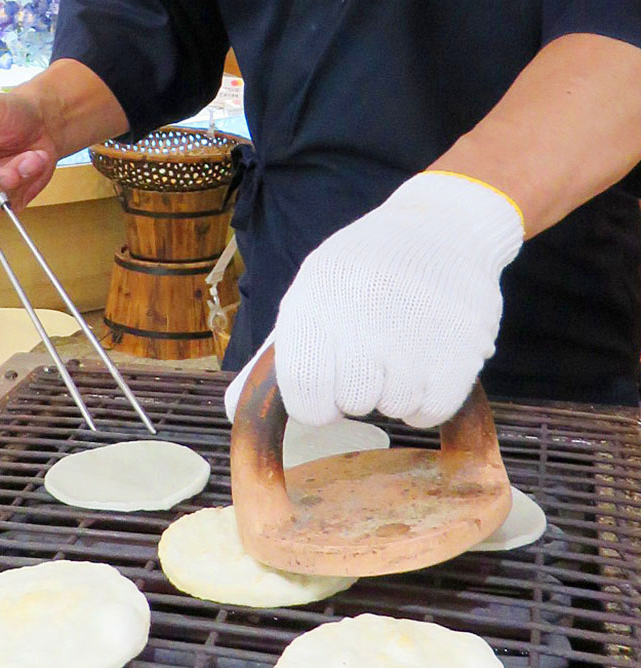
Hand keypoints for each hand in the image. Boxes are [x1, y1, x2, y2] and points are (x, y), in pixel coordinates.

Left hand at [225, 172, 523, 427]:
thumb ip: (273, 359)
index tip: (327, 390)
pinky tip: (428, 363)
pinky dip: (429, 399)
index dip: (314, 403)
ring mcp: (418, 335)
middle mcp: (364, 317)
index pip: (305, 389)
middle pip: (353, 403)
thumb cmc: (362, 274)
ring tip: (403, 352)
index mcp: (316, 303)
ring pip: (396, 407)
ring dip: (397, 394)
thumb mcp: (310, 296)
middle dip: (357, 395)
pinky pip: (433, 409)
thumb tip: (235, 410)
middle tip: (370, 364)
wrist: (446, 227)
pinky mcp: (462, 351)